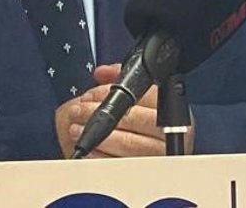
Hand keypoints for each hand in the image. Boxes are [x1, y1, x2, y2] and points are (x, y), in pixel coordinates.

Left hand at [54, 64, 190, 157]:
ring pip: (127, 143)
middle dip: (100, 113)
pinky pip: (122, 164)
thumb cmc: (144, 123)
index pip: (140, 97)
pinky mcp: (146, 171)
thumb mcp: (138, 95)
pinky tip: (89, 150)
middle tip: (79, 111)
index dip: (111, 95)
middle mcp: (168, 132)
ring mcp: (159, 154)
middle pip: (132, 119)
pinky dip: (101, 156)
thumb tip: (102, 73)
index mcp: (168, 109)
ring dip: (97, 135)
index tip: (90, 95)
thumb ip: (120, 77)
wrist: (155, 153)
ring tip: (77, 129)